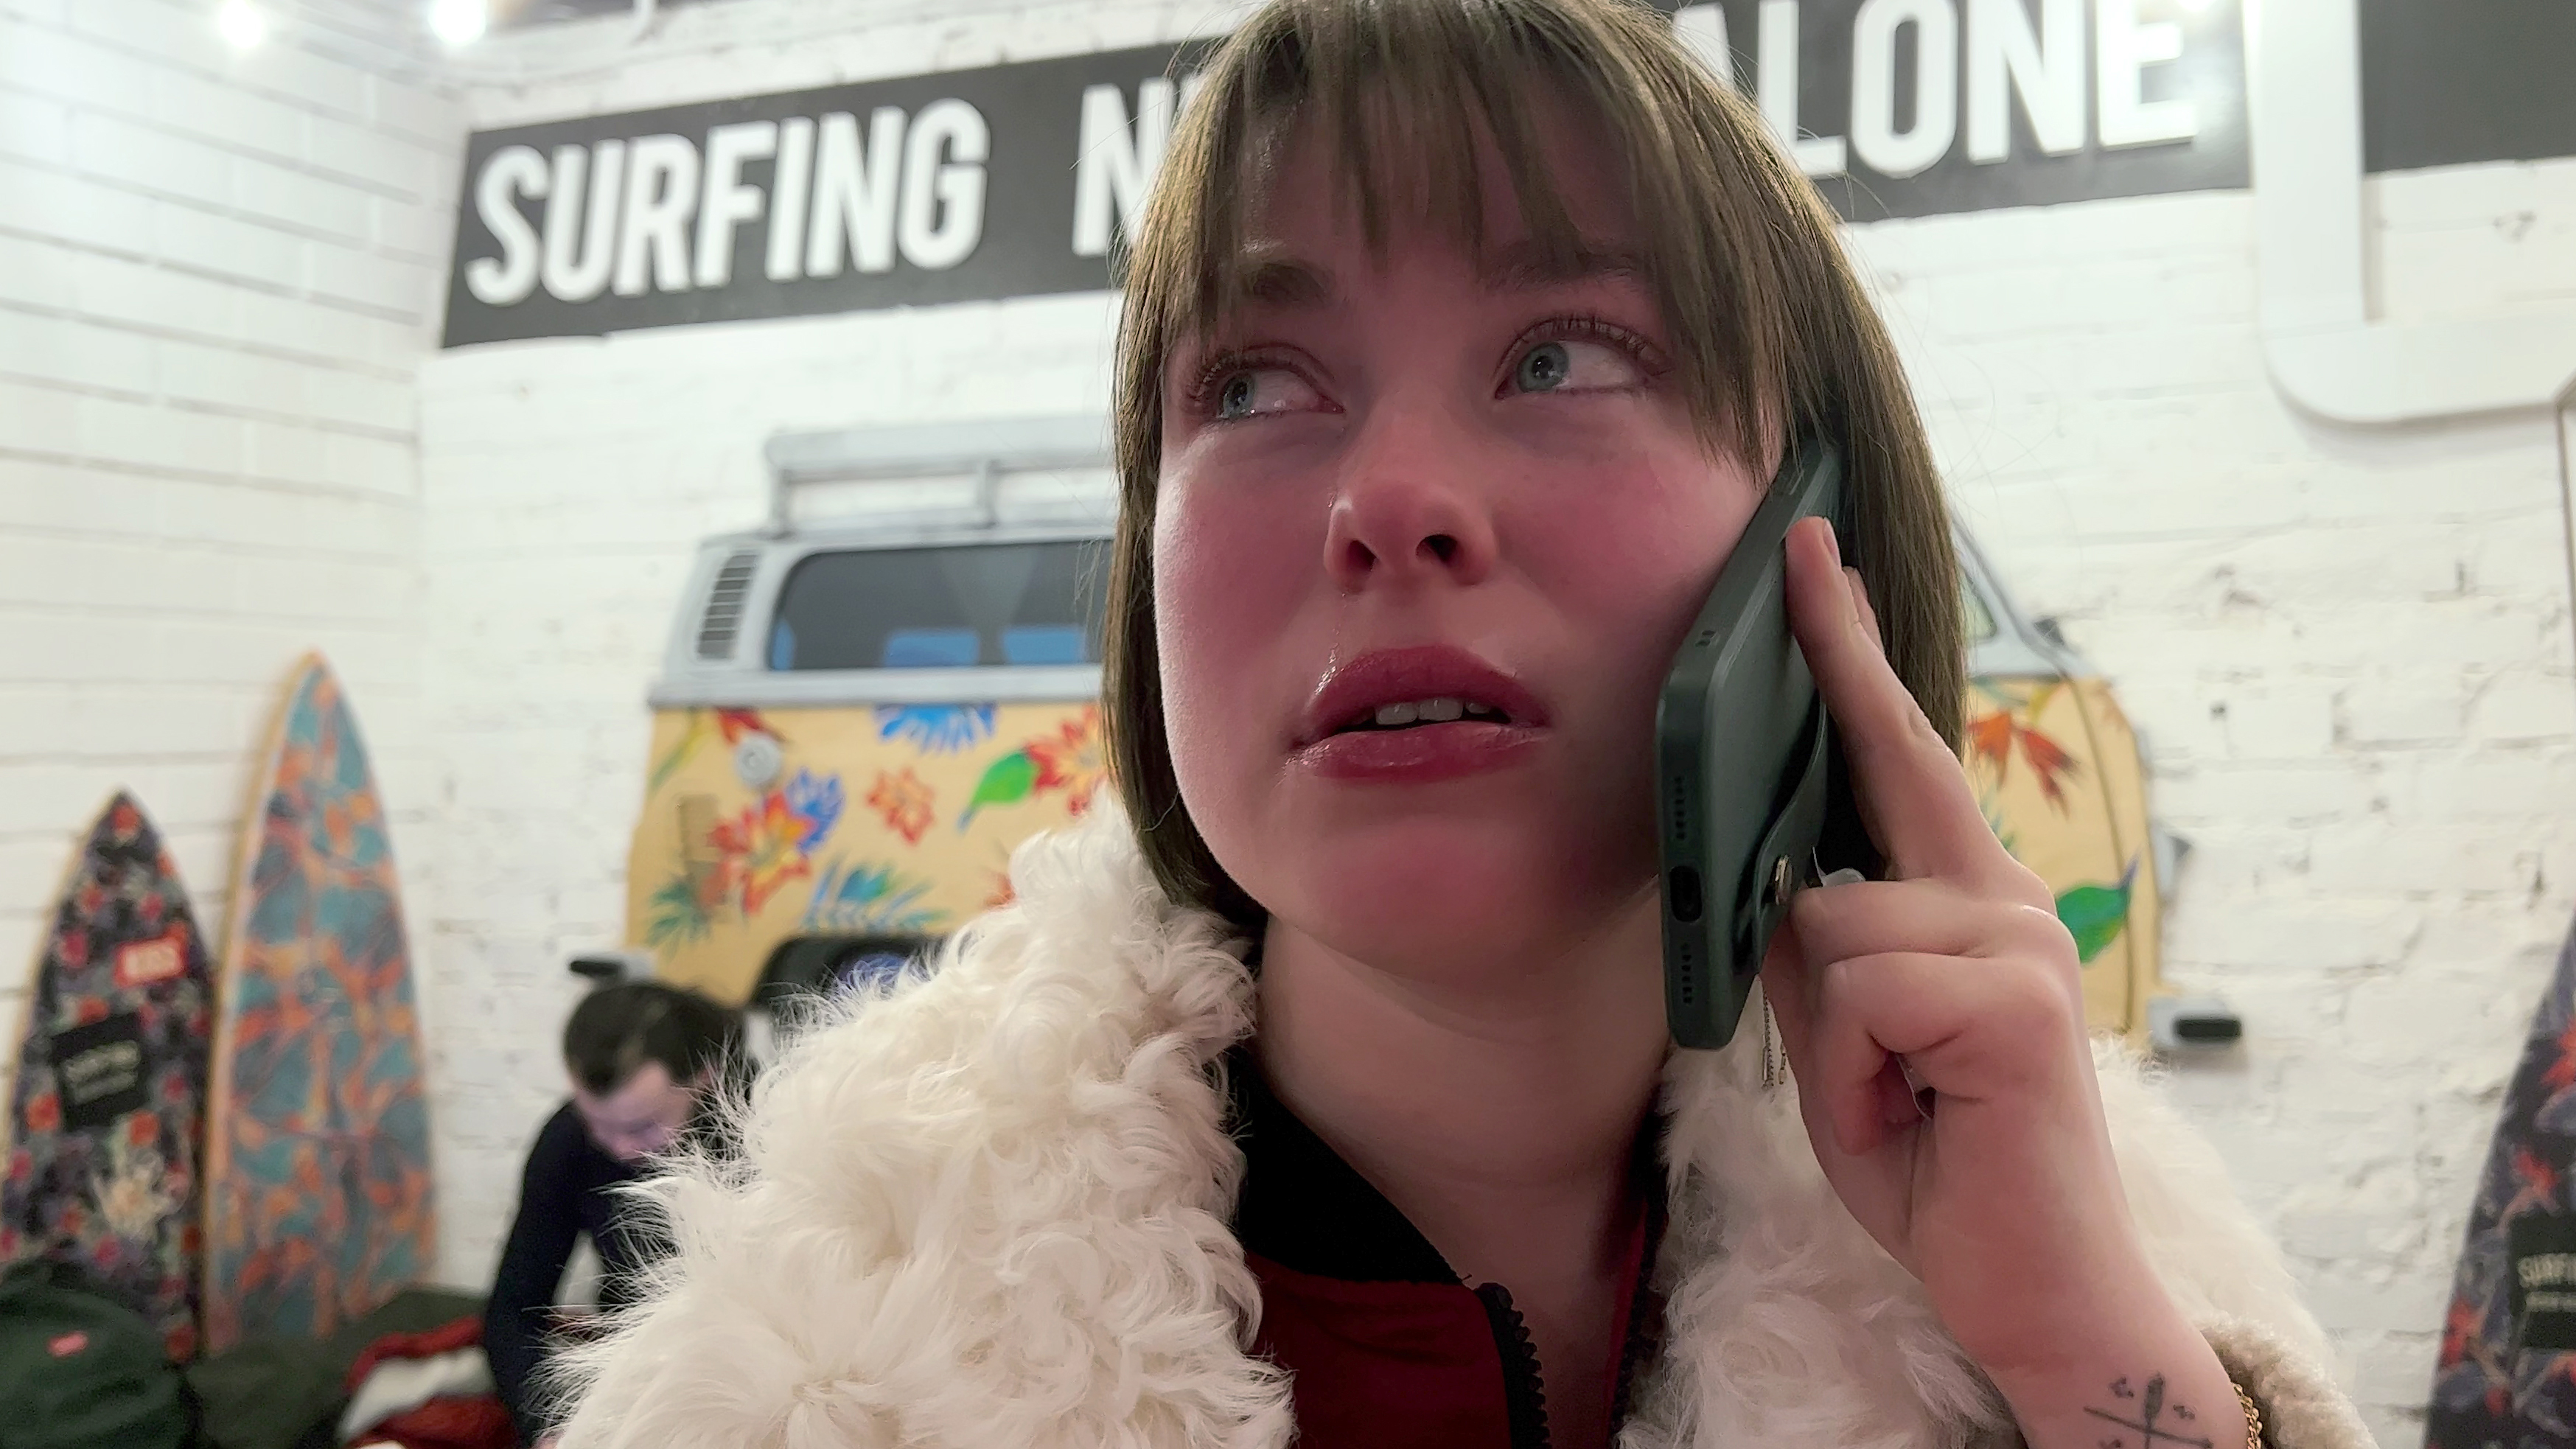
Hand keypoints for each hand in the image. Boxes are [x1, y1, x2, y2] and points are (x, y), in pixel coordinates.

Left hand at [1760, 517, 2176, 1385]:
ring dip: (1829, 1042)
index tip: (1816, 556)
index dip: (1852, 652)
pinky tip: (1911, 1121)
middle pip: (1885, 780)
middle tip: (1807, 564)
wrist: (2033, 1284)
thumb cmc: (1939, 1159)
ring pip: (1833, 926)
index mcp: (1968, 902)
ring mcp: (2020, 942)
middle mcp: (2007, 899)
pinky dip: (1853, 1080)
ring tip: (1891, 1103)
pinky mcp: (2013, 999)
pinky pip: (1862, 995)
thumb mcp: (1849, 1046)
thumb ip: (1825, 955)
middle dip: (1841, 680)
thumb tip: (1783, 878)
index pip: (1899, 756)